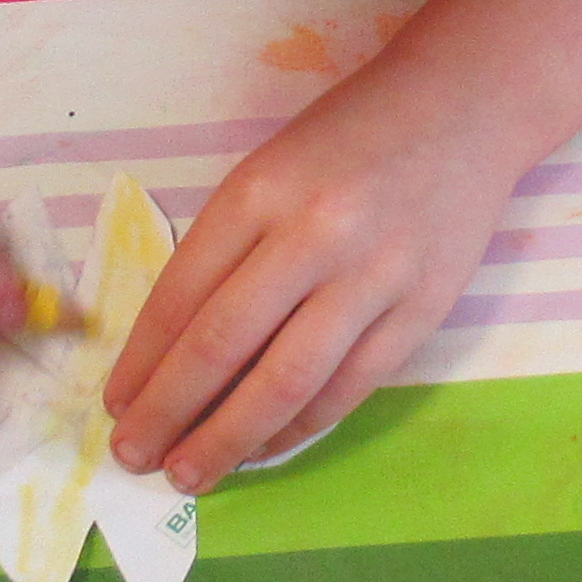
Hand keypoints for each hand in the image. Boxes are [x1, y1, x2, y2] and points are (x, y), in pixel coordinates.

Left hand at [106, 63, 523, 490]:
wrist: (464, 107)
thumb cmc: (350, 138)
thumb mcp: (269, 169)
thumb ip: (227, 249)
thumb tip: (174, 356)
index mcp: (259, 191)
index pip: (182, 296)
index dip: (142, 363)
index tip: (116, 407)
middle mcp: (314, 234)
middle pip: (222, 346)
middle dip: (168, 413)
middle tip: (133, 457)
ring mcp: (375, 276)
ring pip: (286, 381)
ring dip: (228, 438)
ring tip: (189, 474)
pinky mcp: (423, 309)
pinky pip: (349, 387)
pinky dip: (299, 427)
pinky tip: (263, 447)